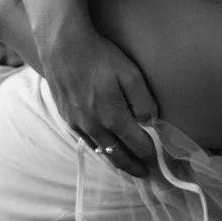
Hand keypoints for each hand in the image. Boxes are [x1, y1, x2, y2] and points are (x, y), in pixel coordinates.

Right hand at [37, 18, 158, 175]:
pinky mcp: (67, 117)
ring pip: (100, 150)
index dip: (150, 154)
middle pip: (117, 155)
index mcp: (112, 116)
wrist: (62, 46)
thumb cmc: (99, 56)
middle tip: (145, 174)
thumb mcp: (130, 73)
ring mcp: (77, 124)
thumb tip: (149, 121)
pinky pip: (86, 141)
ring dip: (116, 161)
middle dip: (133, 166)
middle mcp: (93, 126)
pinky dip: (99, 149)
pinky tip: (105, 148)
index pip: (137, 144)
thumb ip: (143, 100)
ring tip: (128, 166)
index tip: (159, 161)